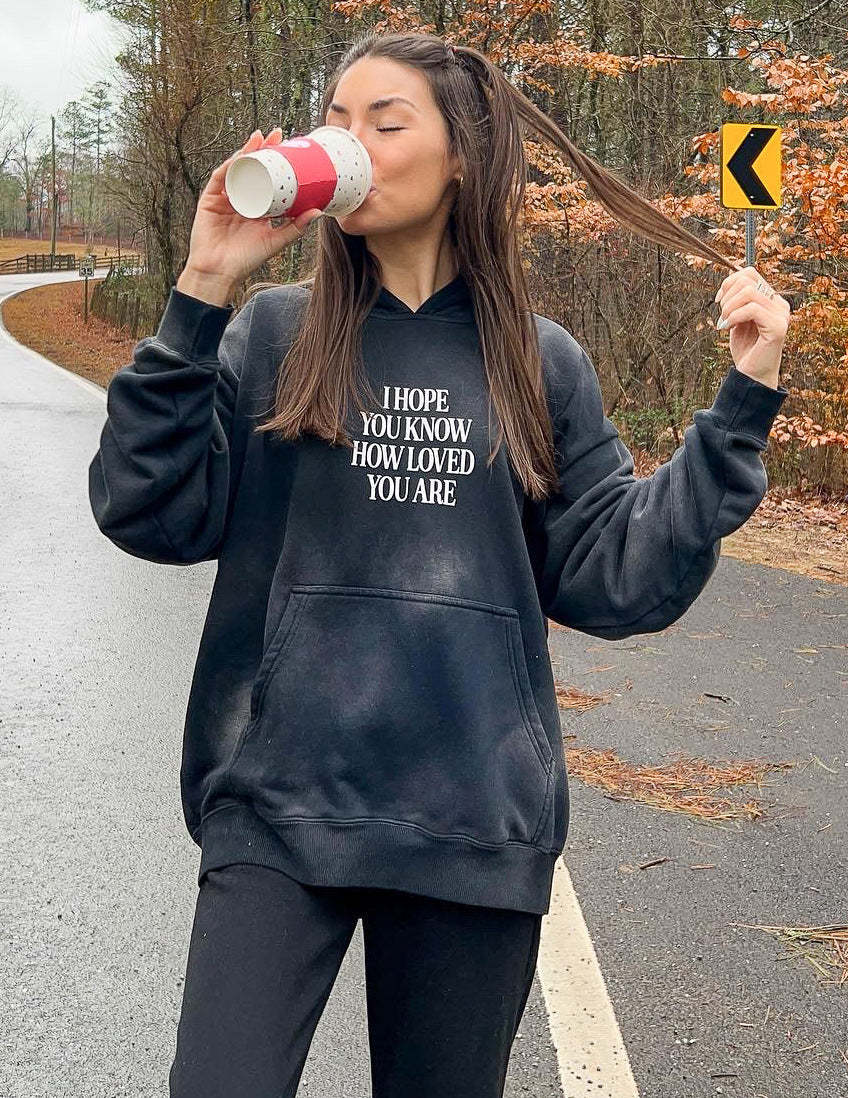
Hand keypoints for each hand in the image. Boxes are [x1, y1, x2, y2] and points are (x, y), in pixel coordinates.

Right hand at [182, 128, 322, 297]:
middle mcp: (240, 197)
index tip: (290, 146)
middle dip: (263, 148)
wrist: (220, 273)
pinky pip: (220, 178)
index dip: (276, 160)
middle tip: (277, 134)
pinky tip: (240, 157)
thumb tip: (319, 211)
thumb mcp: (275, 240)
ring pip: (236, 168)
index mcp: (255, 205)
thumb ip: (296, 227)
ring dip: (247, 151)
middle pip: (252, 167)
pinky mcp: (209, 200)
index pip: (267, 177)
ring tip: (260, 139)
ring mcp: (224, 197)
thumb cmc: (246, 260)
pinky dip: (230, 166)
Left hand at [714, 264, 790, 388]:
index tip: (718, 300)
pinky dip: (734, 316)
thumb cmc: (745, 349)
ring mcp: (780, 315)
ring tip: (724, 323)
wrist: (752, 375)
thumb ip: (737, 301)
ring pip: (749, 292)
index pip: (750, 273)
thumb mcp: (737, 320)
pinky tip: (727, 328)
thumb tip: (728, 282)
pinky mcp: (777, 327)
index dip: (729, 282)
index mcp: (770, 300)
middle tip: (721, 315)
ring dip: (728, 307)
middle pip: (748, 279)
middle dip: (727, 294)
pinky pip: (752, 309)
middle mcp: (779, 304)